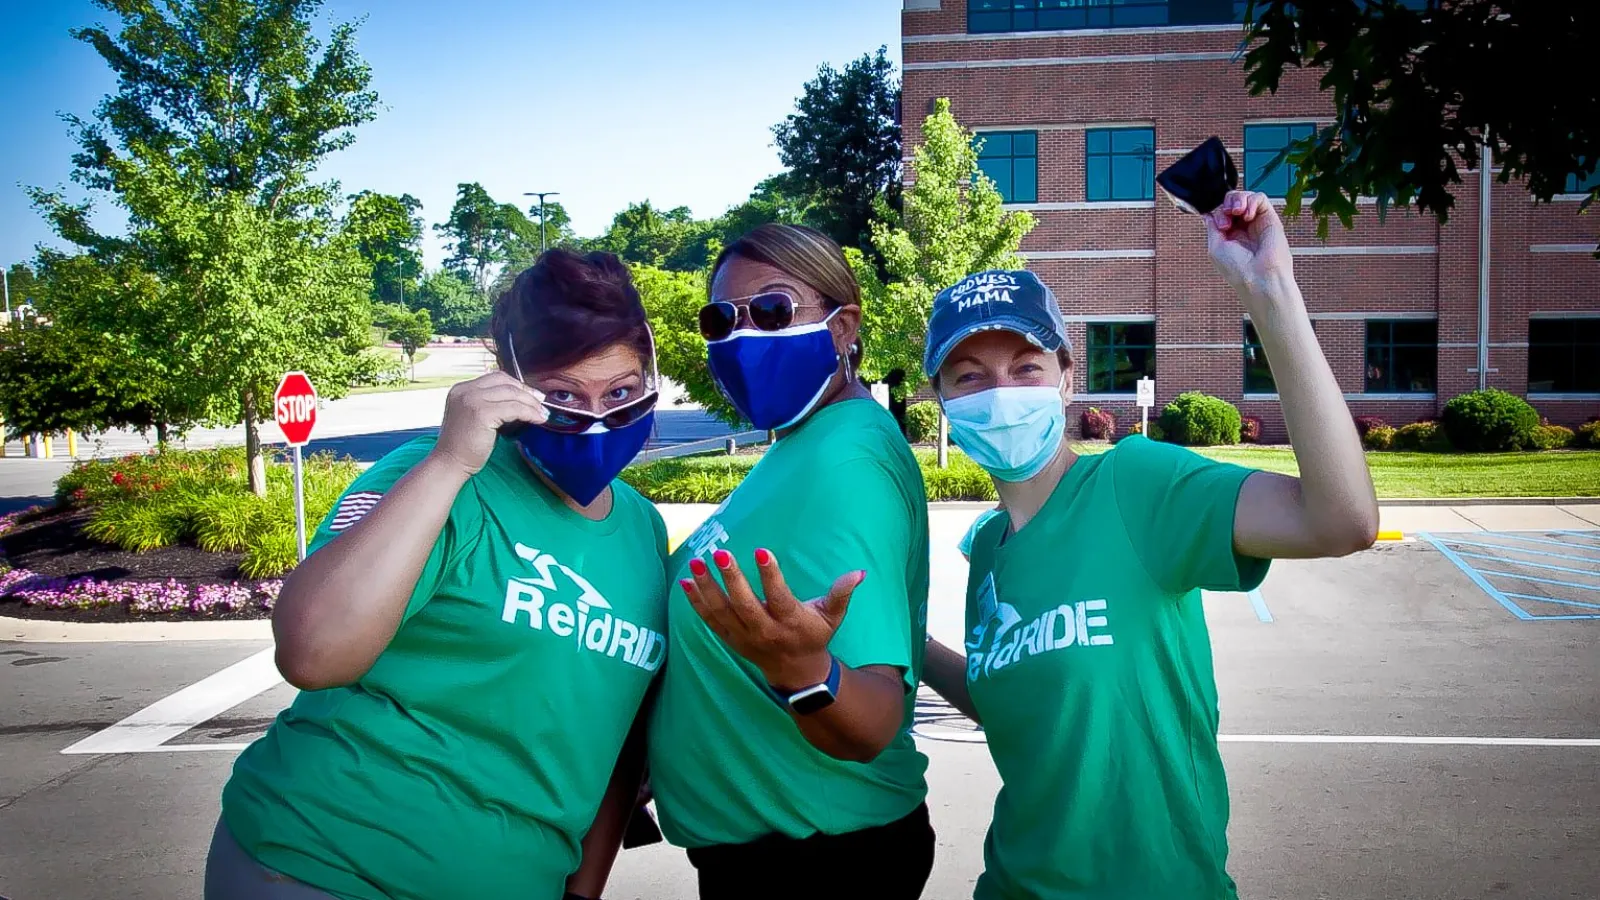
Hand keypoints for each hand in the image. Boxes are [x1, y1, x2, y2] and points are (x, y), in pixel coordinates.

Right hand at [431, 371, 547, 476]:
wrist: (449, 463)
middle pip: (505, 381)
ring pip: (512, 393)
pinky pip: (514, 408)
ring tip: (542, 413)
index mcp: (461, 389)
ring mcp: (472, 400)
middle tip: (541, 403)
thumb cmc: (464, 446)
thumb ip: (488, 404)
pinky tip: (538, 419)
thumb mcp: (473, 417)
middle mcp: (465, 390)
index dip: (516, 385)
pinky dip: (529, 412)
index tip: (531, 395)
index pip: (495, 378)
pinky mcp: (482, 413)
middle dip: (526, 391)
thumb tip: (518, 400)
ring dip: (531, 403)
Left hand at [681, 548, 865, 688]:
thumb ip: (841, 594)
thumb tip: (860, 572)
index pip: (779, 598)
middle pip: (745, 606)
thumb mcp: (832, 616)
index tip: (762, 550)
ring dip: (707, 588)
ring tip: (696, 562)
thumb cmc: (814, 636)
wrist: (796, 672)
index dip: (771, 576)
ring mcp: (745, 637)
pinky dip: (696, 603)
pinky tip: (686, 581)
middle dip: (732, 580)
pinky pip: (710, 620)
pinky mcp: (731, 639)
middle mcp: (765, 631)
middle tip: (721, 554)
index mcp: (791, 622)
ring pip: (722, 612)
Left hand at [1206, 190, 1293, 296]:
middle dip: (1226, 204)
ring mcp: (1256, 222)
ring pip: (1246, 196)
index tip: (1220, 225)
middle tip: (1227, 220)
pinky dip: (1251, 201)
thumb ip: (1212, 227)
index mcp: (1229, 235)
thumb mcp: (1215, 247)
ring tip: (1237, 212)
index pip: (1221, 211)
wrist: (1260, 278)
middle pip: (1232, 201)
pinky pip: (1260, 198)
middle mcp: (1243, 227)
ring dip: (1237, 199)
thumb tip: (1208, 213)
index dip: (1217, 212)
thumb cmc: (1238, 270)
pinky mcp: (1270, 218)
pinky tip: (1248, 215)